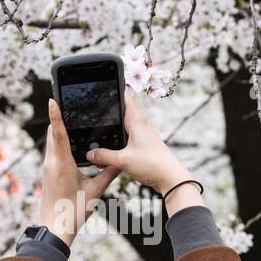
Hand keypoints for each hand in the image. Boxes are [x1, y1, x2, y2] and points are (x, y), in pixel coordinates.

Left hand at [39, 99, 120, 246]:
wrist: (55, 229)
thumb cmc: (74, 212)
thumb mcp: (96, 191)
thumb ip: (108, 173)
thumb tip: (121, 160)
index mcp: (62, 164)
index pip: (58, 133)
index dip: (56, 115)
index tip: (53, 100)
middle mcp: (51, 163)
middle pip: (53, 134)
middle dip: (60, 119)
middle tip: (67, 103)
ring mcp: (47, 168)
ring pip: (52, 142)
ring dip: (59, 131)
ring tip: (69, 118)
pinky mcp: (47, 173)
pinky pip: (52, 152)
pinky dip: (59, 143)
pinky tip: (69, 143)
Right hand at [86, 89, 203, 213]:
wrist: (171, 178)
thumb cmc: (153, 164)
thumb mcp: (123, 160)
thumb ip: (104, 156)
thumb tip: (90, 153)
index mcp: (136, 120)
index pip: (124, 95)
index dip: (113, 87)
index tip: (101, 82)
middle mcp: (139, 124)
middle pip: (119, 111)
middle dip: (105, 112)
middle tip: (89, 112)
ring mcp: (141, 134)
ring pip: (121, 126)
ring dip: (110, 130)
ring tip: (95, 134)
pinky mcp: (141, 145)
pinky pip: (124, 138)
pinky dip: (115, 141)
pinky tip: (106, 151)